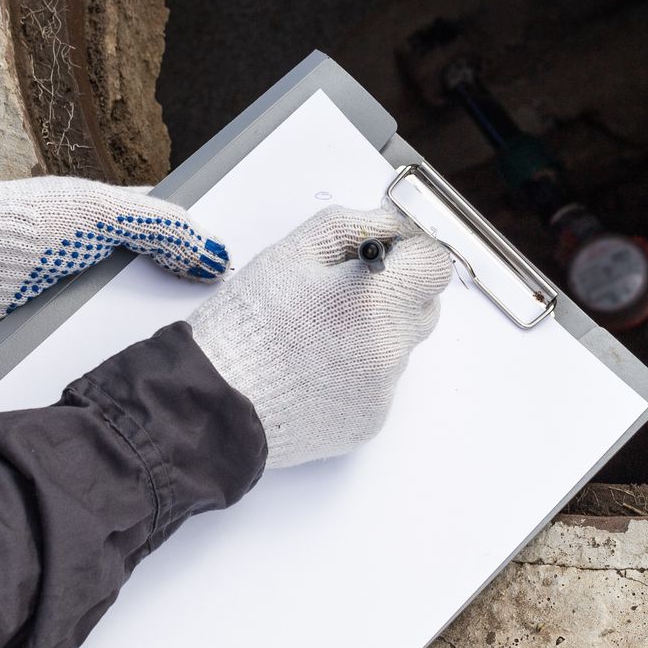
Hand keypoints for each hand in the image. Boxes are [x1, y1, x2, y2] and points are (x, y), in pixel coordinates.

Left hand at [0, 177, 228, 344]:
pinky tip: (144, 370)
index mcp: (116, 218)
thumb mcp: (101, 213)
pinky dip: (119, 355)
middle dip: (186, 303)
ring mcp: (80, 296)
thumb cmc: (22, 226)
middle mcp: (102, 257)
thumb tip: (217, 255)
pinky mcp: (58, 333)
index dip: (204, 254)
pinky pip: (100, 346)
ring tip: (195, 358)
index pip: (176, 235)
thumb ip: (162, 227)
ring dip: (153, 336)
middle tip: (224, 330)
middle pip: (160, 284)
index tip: (236, 280)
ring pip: (133, 320)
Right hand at [188, 206, 452, 467]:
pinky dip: (356, 372)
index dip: (412, 254)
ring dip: (373, 334)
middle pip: (424, 307)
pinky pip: (379, 384)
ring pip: (399, 346)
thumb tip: (394, 227)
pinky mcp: (370, 421)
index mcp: (374, 299)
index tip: (388, 255)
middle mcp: (389, 348)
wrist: (212, 401)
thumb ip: (353, 228)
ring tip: (316, 338)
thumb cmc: (246, 323)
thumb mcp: (292, 252)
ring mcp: (382, 390)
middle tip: (345, 295)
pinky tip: (314, 370)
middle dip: (397, 293)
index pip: (436, 265)